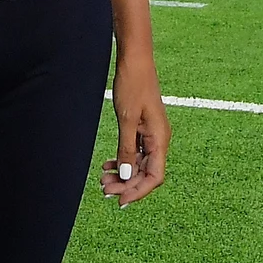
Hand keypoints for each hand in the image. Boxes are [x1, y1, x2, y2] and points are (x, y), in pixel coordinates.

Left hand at [100, 46, 168, 206]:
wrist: (135, 62)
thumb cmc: (133, 86)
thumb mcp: (127, 120)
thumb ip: (127, 149)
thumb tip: (127, 177)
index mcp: (160, 139)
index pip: (154, 177)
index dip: (138, 191)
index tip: (120, 200)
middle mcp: (158, 140)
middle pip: (146, 174)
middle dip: (126, 184)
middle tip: (103, 189)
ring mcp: (151, 135)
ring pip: (139, 164)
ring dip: (123, 174)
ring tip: (102, 179)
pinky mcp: (143, 129)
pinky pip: (135, 152)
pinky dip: (123, 160)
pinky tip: (108, 164)